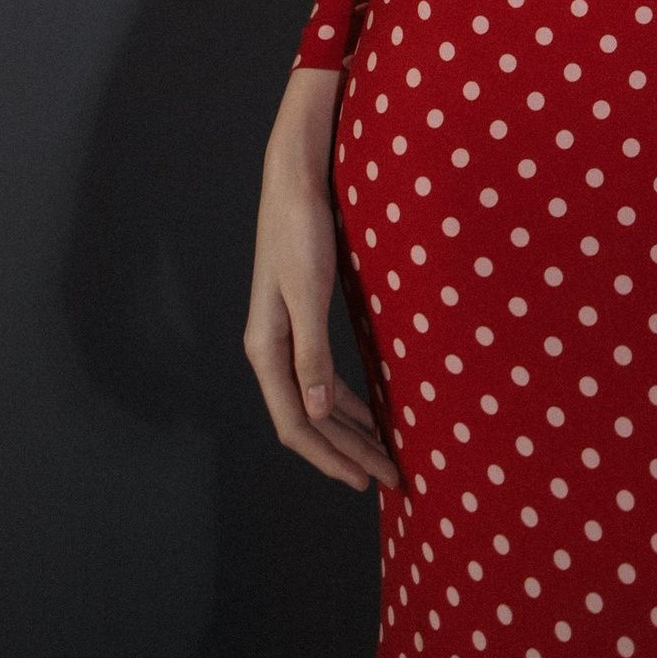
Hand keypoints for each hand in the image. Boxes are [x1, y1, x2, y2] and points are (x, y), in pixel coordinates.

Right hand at [243, 68, 398, 492]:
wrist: (295, 177)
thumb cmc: (301, 230)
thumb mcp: (309, 293)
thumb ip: (312, 354)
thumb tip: (315, 414)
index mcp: (266, 350)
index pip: (296, 425)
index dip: (331, 457)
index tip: (367, 480)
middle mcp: (271, 349)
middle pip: (307, 420)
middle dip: (347, 451)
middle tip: (390, 477)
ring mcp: (284, 335)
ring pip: (315, 400)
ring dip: (347, 428)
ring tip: (383, 453)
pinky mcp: (302, 317)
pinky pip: (322, 374)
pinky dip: (345, 397)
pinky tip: (368, 407)